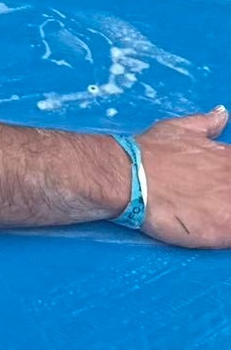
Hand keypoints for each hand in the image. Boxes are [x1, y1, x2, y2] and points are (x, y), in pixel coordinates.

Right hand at [140, 107, 230, 247]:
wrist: (129, 177)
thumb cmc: (149, 154)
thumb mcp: (181, 128)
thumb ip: (207, 123)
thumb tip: (222, 114)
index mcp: (229, 157)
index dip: (227, 181)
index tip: (219, 187)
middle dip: (226, 195)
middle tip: (209, 201)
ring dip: (226, 213)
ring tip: (206, 214)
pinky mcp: (223, 230)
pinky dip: (225, 235)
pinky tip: (209, 230)